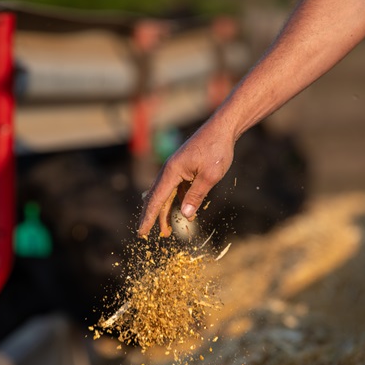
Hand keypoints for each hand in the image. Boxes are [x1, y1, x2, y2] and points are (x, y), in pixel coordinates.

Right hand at [137, 119, 234, 237]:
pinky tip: (186, 211)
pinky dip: (178, 201)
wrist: (222, 129)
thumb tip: (186, 216)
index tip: (142, 232)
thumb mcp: (209, 176)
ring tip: (167, 230)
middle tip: (147, 235)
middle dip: (153, 217)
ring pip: (166, 194)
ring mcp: (176, 169)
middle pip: (157, 198)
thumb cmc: (217, 150)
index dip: (149, 217)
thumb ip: (196, 196)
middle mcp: (169, 170)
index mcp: (172, 172)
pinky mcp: (183, 168)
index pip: (156, 200)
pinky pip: (176, 189)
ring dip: (166, 211)